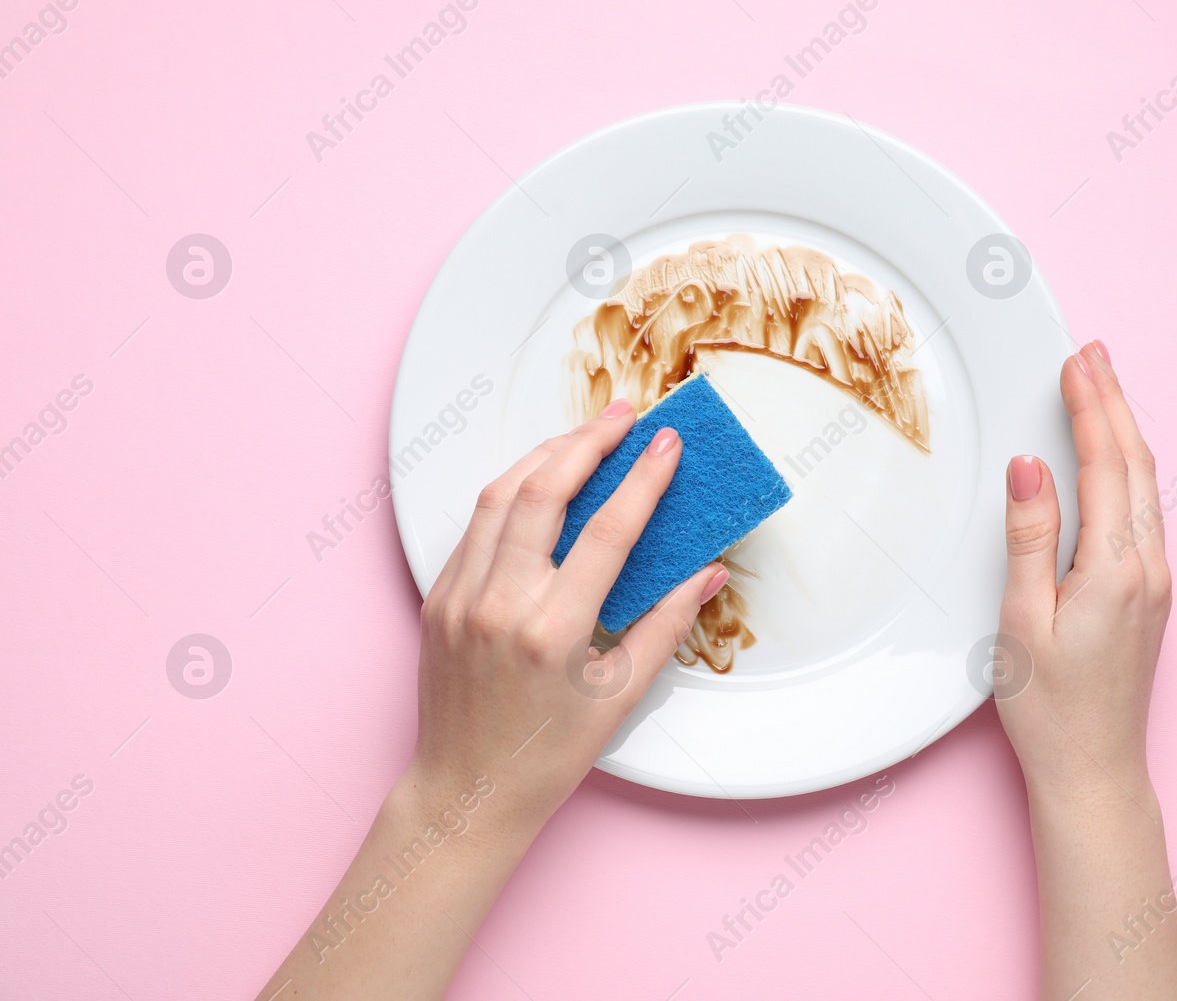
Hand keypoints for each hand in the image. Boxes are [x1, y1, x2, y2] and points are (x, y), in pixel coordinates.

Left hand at [407, 398, 728, 839]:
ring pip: (498, 497)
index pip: (605, 532)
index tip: (667, 444)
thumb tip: (707, 573)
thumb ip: (666, 625)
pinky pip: (474, 527)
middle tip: (624, 415)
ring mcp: (458, 598)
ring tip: (585, 435)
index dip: (641, 481)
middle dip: (587, 443)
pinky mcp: (436, 599)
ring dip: (544, 456)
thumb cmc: (546, 756)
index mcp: (550, 631)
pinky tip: (539, 481)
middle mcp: (498, 605)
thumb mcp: (620, 695)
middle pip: (542, 492)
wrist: (465, 794)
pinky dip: (509, 493)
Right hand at [995, 341, 1169, 797]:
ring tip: (1101, 390)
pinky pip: (1145, 512)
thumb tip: (1030, 466)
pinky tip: (1113, 459)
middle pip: (1137, 464)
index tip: (1077, 361)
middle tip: (1094, 354)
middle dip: (1115, 403)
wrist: (1093, 771)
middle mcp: (1149, 568)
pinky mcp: (1152, 596)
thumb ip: (1029, 537)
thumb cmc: (1049, 709)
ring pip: (1147, 486)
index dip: (1091, 406)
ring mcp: (1158, 583)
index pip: (1107, 463)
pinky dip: (1128, 469)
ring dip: (1124, 431)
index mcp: (1116, 569)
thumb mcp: (1022, 620)